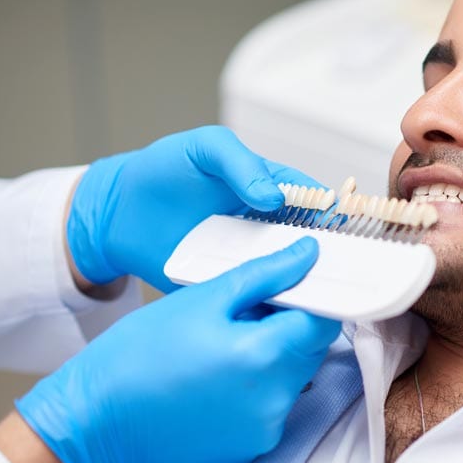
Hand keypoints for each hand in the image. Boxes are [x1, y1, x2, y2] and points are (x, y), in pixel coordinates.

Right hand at [15, 237, 340, 462]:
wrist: (94, 422)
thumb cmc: (138, 354)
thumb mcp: (201, 298)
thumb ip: (265, 275)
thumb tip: (308, 255)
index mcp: (266, 354)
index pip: (323, 320)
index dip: (309, 300)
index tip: (285, 290)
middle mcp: (275, 398)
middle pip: (310, 350)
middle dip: (287, 327)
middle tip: (241, 316)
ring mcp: (265, 429)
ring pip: (292, 379)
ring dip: (272, 359)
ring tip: (221, 349)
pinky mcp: (252, 449)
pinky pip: (272, 408)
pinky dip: (256, 390)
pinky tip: (216, 381)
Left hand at [66, 124, 318, 291]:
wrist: (118, 213)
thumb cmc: (163, 170)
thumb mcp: (205, 149)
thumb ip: (241, 164)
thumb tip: (273, 197)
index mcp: (273, 190)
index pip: (315, 203)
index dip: (333, 216)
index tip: (345, 231)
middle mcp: (268, 228)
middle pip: (311, 246)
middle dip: (328, 258)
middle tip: (340, 271)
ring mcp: (250, 259)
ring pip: (289, 275)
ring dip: (303, 286)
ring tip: (318, 297)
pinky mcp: (229, 286)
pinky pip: (255, 298)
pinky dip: (270, 307)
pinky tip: (281, 314)